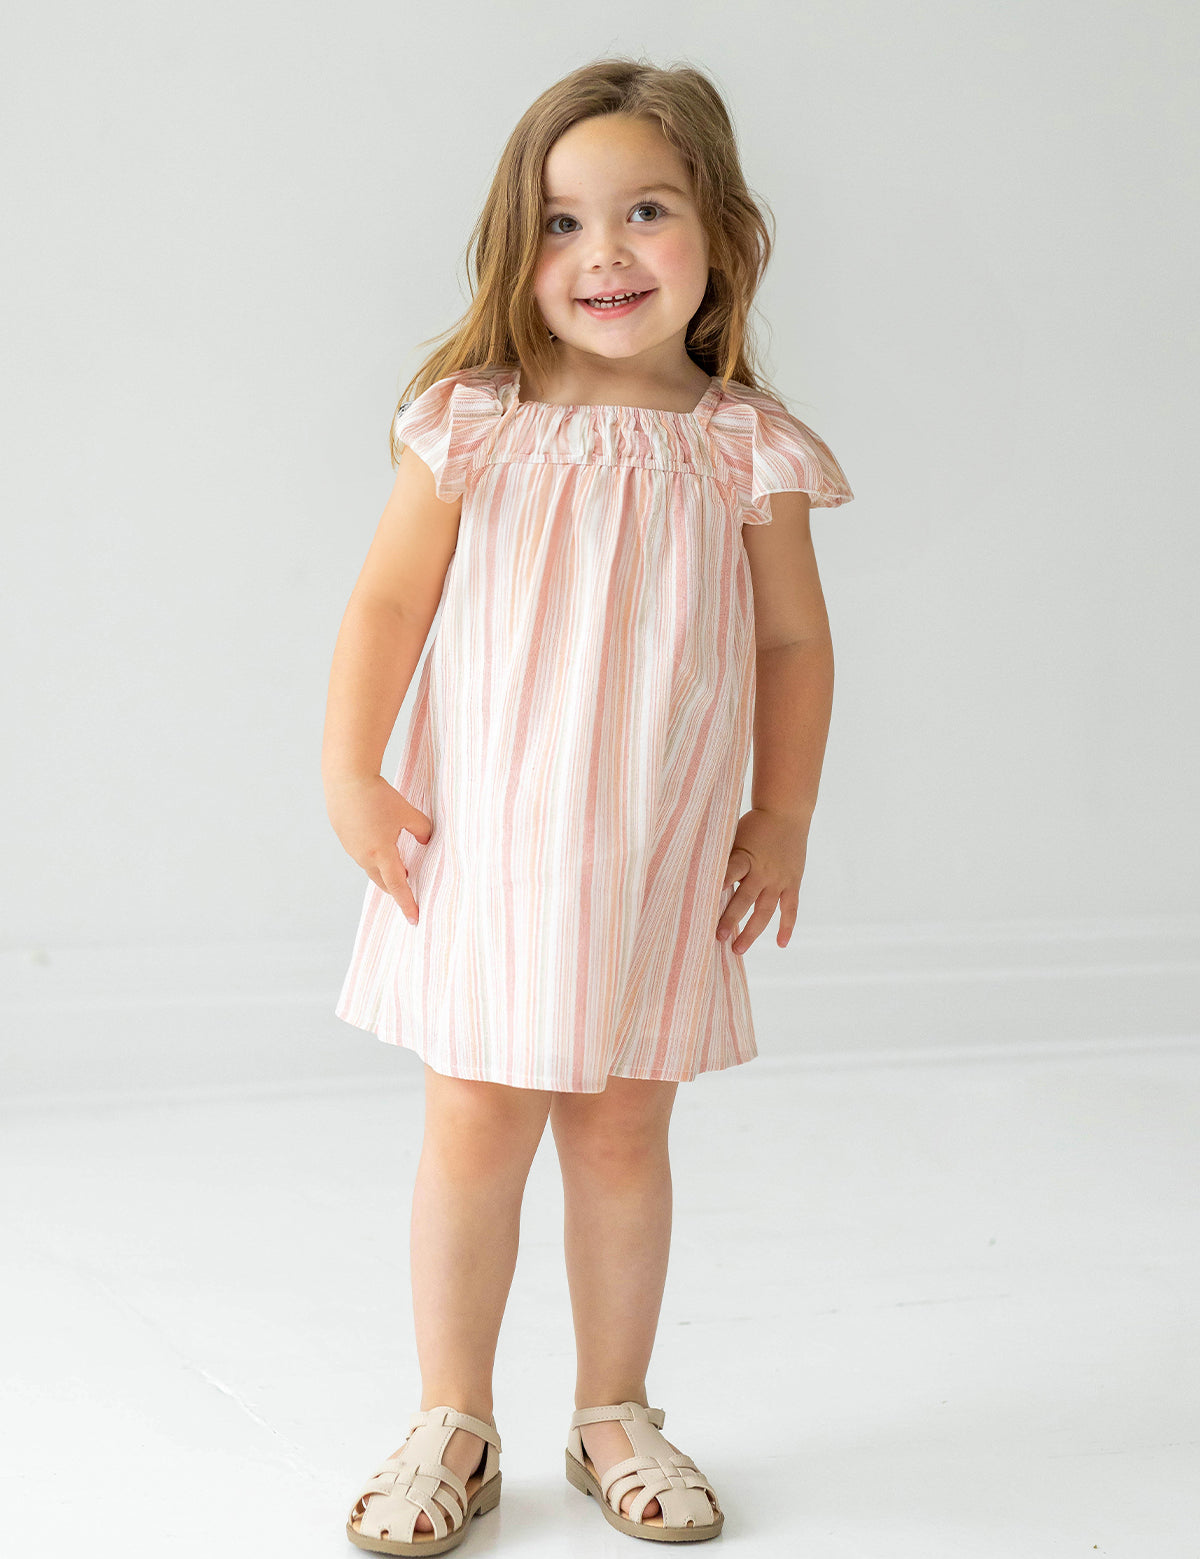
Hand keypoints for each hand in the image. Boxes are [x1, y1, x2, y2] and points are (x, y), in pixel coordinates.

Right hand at [326, 773, 431, 923]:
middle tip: (409, 889)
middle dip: (396, 888)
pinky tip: (380, 843)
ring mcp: (351, 847)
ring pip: (371, 867)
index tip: (414, 919)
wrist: (346, 778)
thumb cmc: (378, 795)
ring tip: (399, 865)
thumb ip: (422, 830)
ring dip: (384, 870)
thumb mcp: (407, 812)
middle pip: (382, 881)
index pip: (398, 885)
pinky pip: (361, 853)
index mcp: (381, 853)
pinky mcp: (344, 836)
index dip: (407, 903)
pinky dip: (373, 856)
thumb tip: (425, 841)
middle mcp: (363, 855)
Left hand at [715, 807, 807, 954]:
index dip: (718, 886)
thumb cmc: (753, 825)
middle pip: (744, 900)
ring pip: (765, 911)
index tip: (704, 904)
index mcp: (744, 857)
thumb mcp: (734, 836)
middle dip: (730, 920)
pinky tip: (781, 944)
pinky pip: (791, 909)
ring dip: (751, 931)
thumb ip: (722, 858)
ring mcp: (779, 879)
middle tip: (717, 938)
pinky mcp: (793, 883)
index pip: (729, 874)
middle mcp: (762, 871)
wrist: (786, 811)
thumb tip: (697, 876)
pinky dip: (787, 927)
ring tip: (737, 949)